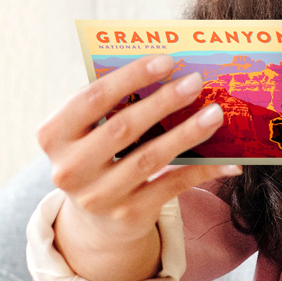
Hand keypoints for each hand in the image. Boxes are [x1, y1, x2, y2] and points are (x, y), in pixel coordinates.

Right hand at [36, 55, 239, 280]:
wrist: (96, 219)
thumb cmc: (100, 155)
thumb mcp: (91, 132)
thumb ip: (114, 106)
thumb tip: (171, 75)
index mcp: (54, 136)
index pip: (92, 98)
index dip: (130, 77)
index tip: (167, 60)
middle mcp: (70, 169)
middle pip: (123, 127)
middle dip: (164, 101)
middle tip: (196, 81)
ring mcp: (98, 196)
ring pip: (150, 158)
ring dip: (187, 133)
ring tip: (215, 113)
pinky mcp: (128, 215)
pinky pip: (172, 186)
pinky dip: (202, 170)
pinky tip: (227, 160)